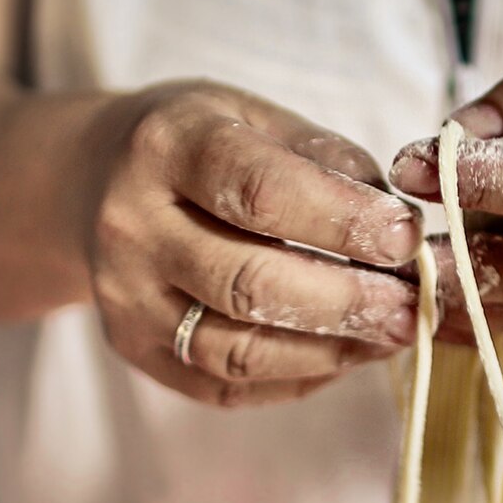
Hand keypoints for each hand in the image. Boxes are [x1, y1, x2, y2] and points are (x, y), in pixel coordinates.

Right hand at [81, 81, 422, 405]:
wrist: (93, 183)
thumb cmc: (195, 146)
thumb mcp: (252, 116)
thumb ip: (323, 160)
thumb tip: (396, 226)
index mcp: (166, 148)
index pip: (259, 194)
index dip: (341, 221)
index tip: (405, 236)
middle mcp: (132, 228)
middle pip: (247, 284)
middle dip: (343, 302)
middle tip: (409, 306)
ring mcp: (126, 299)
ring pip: (236, 350)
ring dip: (327, 351)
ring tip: (388, 337)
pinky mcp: (136, 350)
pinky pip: (224, 386)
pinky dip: (295, 378)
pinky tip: (342, 356)